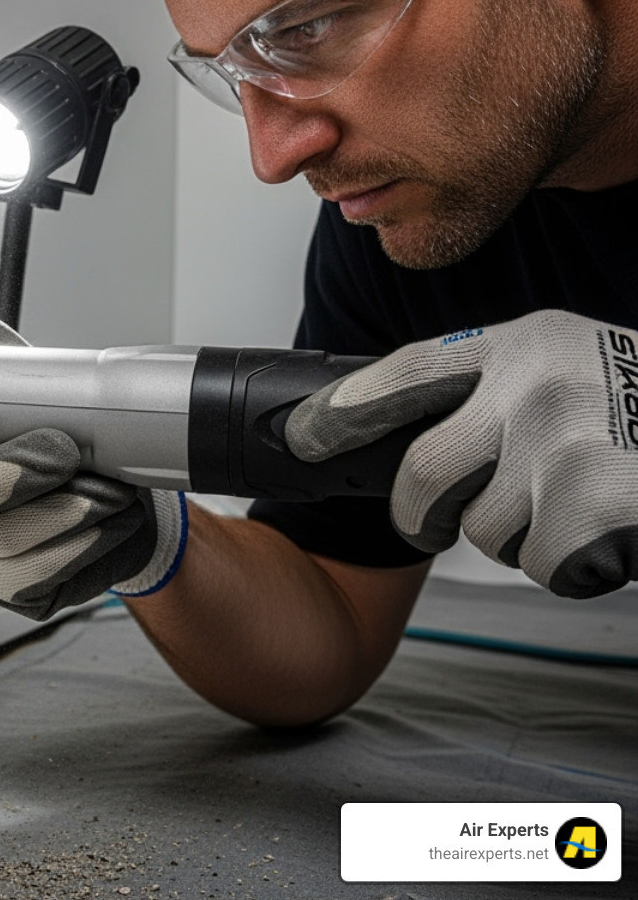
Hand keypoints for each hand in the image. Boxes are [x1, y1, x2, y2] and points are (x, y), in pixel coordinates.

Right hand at [0, 314, 185, 619]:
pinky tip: (109, 522)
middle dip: (10, 473)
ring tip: (107, 488)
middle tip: (65, 450)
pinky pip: (41, 577)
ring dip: (63, 509)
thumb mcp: (42, 396)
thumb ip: (6, 362)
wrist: (122, 501)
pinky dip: (84, 545)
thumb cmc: (70, 450)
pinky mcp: (20, 591)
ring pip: (2, 540)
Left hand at [286, 309, 637, 597]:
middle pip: (423, 474)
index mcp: (522, 343)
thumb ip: (494, 392)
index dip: (346, 408)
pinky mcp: (589, 505)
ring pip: (483, 527)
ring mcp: (561, 443)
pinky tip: (607, 530)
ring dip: (521, 536)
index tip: (300, 435)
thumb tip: (407, 441)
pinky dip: (569, 564)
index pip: (406, 372)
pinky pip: (538, 563)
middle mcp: (533, 384)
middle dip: (421, 515)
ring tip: (578, 503)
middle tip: (435, 524)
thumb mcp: (569, 371)